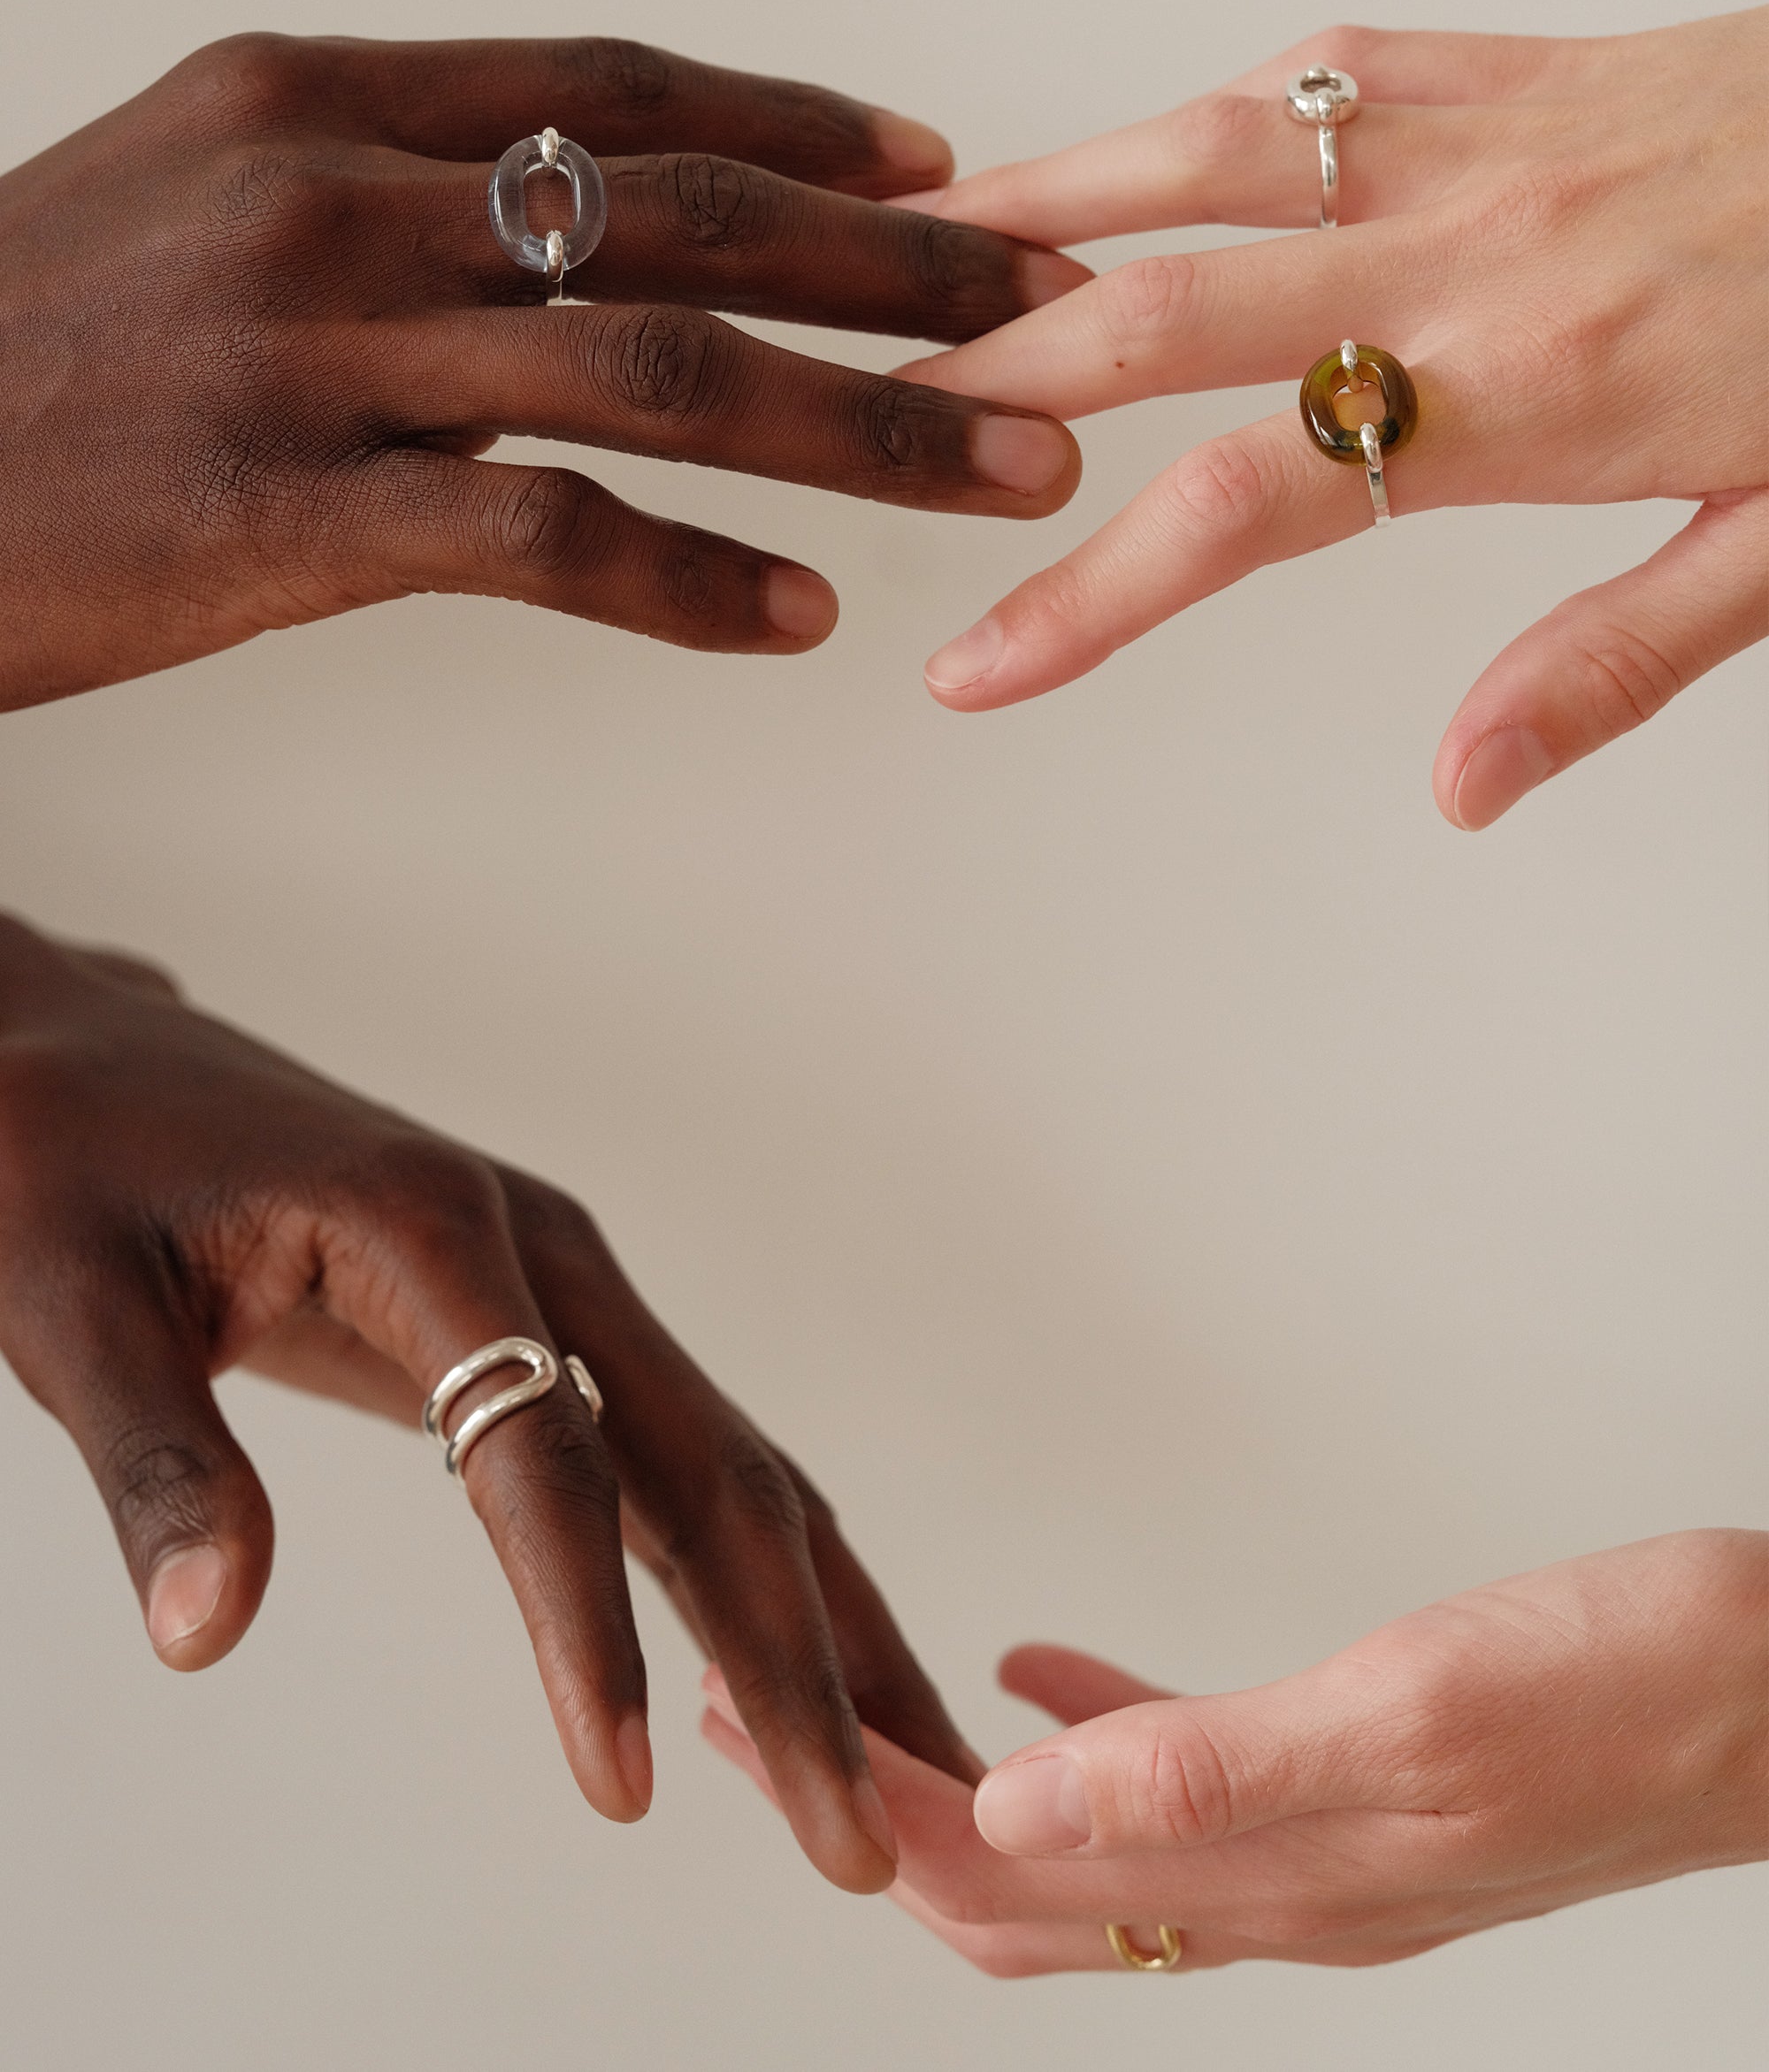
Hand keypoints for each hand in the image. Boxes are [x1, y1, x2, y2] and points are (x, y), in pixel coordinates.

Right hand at [0, 33, 1086, 709]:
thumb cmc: (23, 349)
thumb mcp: (189, 202)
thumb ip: (376, 194)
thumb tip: (552, 235)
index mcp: (312, 95)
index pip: (614, 88)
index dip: (804, 124)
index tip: (941, 164)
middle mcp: (330, 191)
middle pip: (684, 211)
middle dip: (896, 267)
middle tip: (1048, 312)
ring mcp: (312, 346)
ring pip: (652, 366)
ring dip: (855, 422)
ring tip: (1004, 470)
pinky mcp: (288, 511)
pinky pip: (542, 540)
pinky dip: (691, 579)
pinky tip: (798, 618)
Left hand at [0, 913, 979, 1893]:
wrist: (78, 1052)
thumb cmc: (66, 1161)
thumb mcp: (70, 1305)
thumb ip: (157, 1462)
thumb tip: (211, 1637)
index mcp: (435, 1226)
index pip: (548, 1449)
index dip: (586, 1623)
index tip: (620, 1786)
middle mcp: (539, 1250)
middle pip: (704, 1465)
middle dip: (792, 1655)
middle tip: (862, 1835)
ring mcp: (560, 1286)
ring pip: (728, 1465)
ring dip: (816, 1619)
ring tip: (906, 1765)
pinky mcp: (545, 1325)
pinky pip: (675, 1459)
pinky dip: (750, 1571)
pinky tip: (786, 1661)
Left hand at [703, 1531, 1768, 1967]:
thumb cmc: (1635, 1692)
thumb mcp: (1415, 1712)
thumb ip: (1213, 1771)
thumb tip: (1019, 1815)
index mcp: (1277, 1879)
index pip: (1007, 1889)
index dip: (873, 1823)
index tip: (764, 1741)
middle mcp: (1283, 1888)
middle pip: (1017, 1892)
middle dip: (877, 1818)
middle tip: (764, 1728)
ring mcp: (1323, 1845)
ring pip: (1083, 1846)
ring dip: (966, 1790)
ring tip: (867, 1709)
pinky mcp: (1363, 1785)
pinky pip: (1179, 1780)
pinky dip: (1086, 1735)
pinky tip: (1039, 1672)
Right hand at [896, 10, 1768, 828]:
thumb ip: (1613, 664)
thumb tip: (1467, 785)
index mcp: (1530, 396)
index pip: (1245, 510)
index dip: (1086, 600)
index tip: (974, 669)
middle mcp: (1468, 257)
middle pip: (1164, 317)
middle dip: (989, 382)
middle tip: (865, 430)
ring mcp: (1475, 141)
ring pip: (1193, 160)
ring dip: (1031, 217)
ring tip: (908, 266)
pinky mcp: (1502, 65)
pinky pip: (1300, 75)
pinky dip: (1176, 118)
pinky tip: (1101, 155)